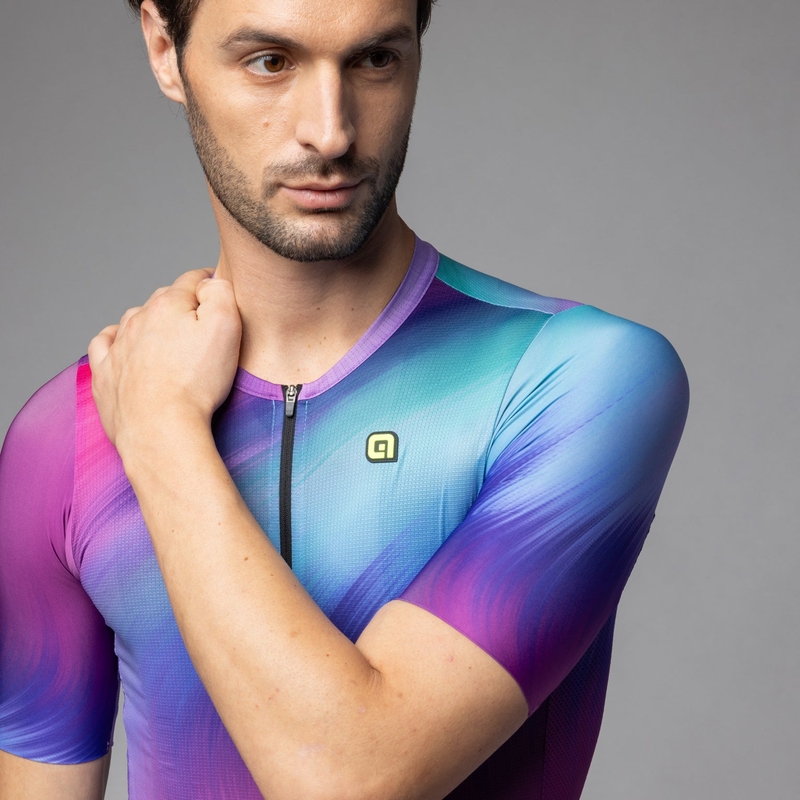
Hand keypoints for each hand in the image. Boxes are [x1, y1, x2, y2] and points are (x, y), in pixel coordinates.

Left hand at [88, 269, 241, 452]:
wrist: (161, 428)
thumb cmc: (197, 383)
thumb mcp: (226, 327)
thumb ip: (220, 293)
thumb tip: (210, 281)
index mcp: (168, 305)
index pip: (193, 280)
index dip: (210, 283)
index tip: (219, 293)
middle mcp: (138, 320)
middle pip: (164, 300)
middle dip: (183, 306)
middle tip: (203, 326)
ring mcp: (118, 347)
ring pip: (134, 320)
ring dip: (151, 323)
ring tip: (170, 340)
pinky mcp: (106, 374)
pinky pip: (104, 345)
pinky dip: (115, 340)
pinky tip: (126, 347)